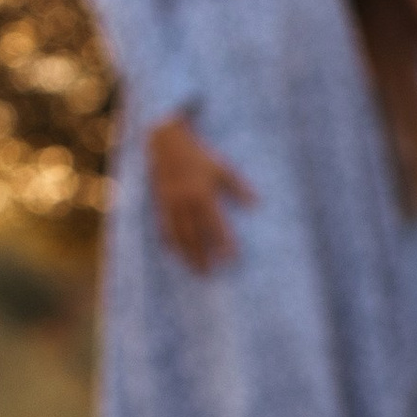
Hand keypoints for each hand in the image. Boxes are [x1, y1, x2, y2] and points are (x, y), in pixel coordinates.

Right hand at [149, 117, 254, 271]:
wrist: (166, 142)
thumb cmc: (199, 156)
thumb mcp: (222, 168)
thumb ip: (238, 187)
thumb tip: (256, 204)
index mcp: (203, 194)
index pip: (216, 225)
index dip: (225, 243)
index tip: (233, 260)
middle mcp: (185, 202)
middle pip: (194, 235)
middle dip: (202, 256)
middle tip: (209, 274)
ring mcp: (170, 203)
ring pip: (178, 235)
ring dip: (186, 254)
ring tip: (194, 270)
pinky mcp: (159, 202)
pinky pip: (164, 227)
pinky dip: (169, 242)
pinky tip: (175, 254)